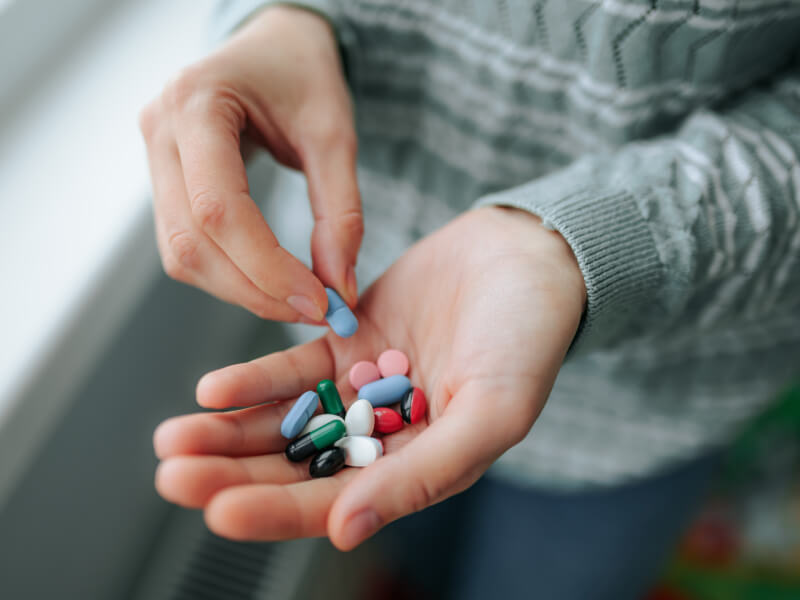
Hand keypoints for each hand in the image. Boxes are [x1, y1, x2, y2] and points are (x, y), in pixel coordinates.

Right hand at [139, 6, 360, 321]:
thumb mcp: (334, 132)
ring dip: (240, 291)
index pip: (218, 208)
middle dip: (254, 290)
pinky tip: (271, 280)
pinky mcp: (164, 182)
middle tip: (314, 311)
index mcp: (195, 103)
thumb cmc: (303, 75)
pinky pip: (185, 246)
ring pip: (181, 254)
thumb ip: (341, 211)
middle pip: (191, 242)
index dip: (267, 267)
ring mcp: (154, 157)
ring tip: (298, 300)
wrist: (273, 46)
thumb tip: (340, 287)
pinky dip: (229, 275)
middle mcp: (159, 131)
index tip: (319, 301)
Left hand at [153, 207, 585, 549]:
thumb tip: (344, 532)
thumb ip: (424, 474)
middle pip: (297, 465)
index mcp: (419, 465)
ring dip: (229, 431)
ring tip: (173, 439)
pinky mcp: (349, 340)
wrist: (528, 257)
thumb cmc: (528, 338)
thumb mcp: (491, 411)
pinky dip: (254, 379)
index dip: (277, 510)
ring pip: (286, 419)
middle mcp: (383, 434)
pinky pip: (294, 366)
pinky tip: (214, 389)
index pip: (337, 501)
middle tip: (172, 475)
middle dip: (233, 473)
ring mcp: (362, 386)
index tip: (217, 512)